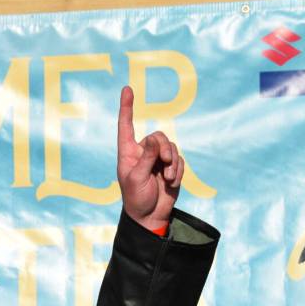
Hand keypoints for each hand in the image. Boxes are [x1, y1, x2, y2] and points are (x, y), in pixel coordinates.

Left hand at [116, 86, 182, 231]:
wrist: (150, 216)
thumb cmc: (136, 198)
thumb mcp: (138, 177)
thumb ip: (147, 157)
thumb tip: (155, 139)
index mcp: (128, 152)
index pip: (126, 125)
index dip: (126, 108)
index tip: (127, 89)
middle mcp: (142, 152)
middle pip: (158, 136)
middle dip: (164, 148)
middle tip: (165, 164)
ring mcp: (157, 159)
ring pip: (170, 146)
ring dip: (172, 162)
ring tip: (168, 177)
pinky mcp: (170, 167)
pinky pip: (179, 159)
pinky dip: (177, 170)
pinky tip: (172, 182)